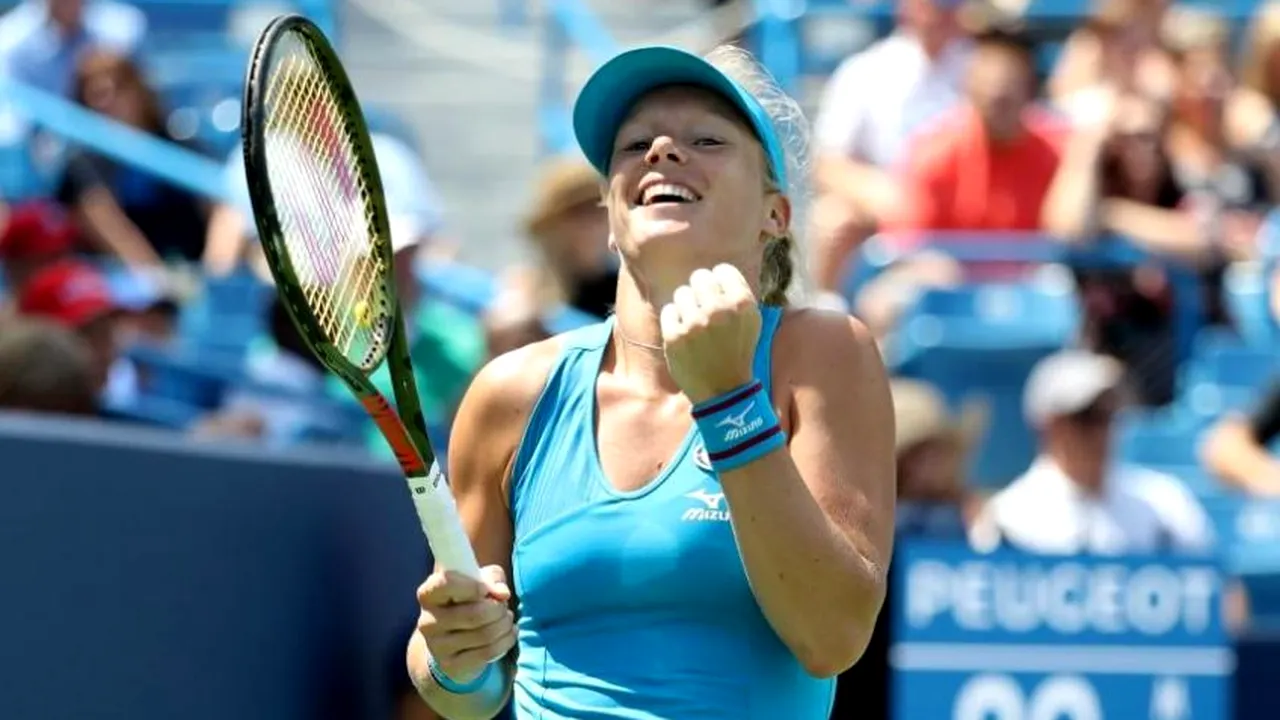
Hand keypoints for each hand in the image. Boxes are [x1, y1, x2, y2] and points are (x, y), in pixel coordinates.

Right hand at [415, 565, 515, 683]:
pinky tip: (509, 633)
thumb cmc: (465, 602)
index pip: (446, 583)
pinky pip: (489, 652)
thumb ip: (492, 578)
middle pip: (476, 614)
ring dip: (505, 624)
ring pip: (486, 634)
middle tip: (503, 606)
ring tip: (506, 619)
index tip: (486, 589)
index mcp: (429, 594)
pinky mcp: (451, 665)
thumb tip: (502, 593)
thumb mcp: (477, 581)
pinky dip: (506, 640)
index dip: (473, 585)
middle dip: (499, 608)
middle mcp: (428, 621)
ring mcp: (437, 647)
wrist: (449, 643)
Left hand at [660, 264, 760, 404]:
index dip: (720, 285)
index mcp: (742, 303)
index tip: (720, 300)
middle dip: (701, 292)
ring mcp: (695, 323)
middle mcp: (719, 310)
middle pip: (699, 277)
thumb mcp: (751, 319)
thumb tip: (715, 270)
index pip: (722, 270)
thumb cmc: (737, 350)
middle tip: (705, 312)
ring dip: (687, 307)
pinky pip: (669, 310)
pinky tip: (685, 335)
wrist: (724, 389)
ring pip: (682, 293)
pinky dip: (674, 321)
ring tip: (696, 326)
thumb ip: (737, 292)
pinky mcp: (675, 336)